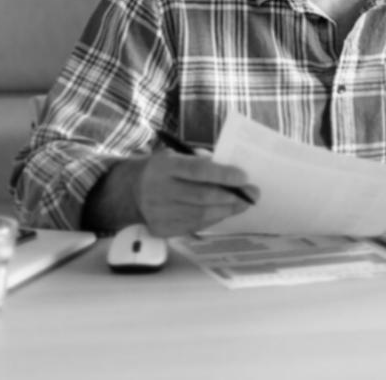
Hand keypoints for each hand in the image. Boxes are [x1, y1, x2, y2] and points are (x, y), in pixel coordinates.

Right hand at [133, 150, 258, 236]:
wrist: (132, 190)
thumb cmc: (166, 169)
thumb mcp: (178, 156)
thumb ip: (202, 161)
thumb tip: (233, 173)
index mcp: (165, 167)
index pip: (197, 170)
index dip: (222, 174)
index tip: (244, 177)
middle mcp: (159, 191)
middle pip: (201, 197)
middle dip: (231, 196)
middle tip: (253, 193)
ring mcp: (159, 213)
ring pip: (201, 214)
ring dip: (227, 209)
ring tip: (244, 203)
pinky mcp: (162, 229)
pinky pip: (194, 225)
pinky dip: (214, 218)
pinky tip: (225, 211)